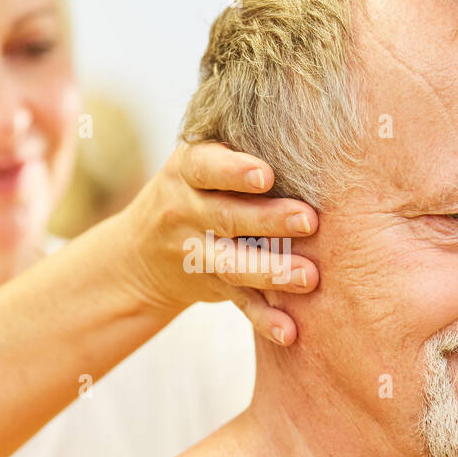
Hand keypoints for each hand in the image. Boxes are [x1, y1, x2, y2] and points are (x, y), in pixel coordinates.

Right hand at [113, 140, 320, 344]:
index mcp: (187, 171)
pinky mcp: (212, 285)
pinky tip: (289, 332)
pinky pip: (239, 302)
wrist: (141, 252)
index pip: (207, 167)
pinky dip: (264, 319)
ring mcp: (197, 252)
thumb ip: (239, 146)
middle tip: (309, 221)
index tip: (266, 175)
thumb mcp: (200, 161)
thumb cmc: (197, 188)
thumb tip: (316, 124)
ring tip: (309, 277)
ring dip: (272, 271)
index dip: (234, 170)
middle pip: (227, 215)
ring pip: (234, 263)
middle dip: (268, 219)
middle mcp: (187, 210)